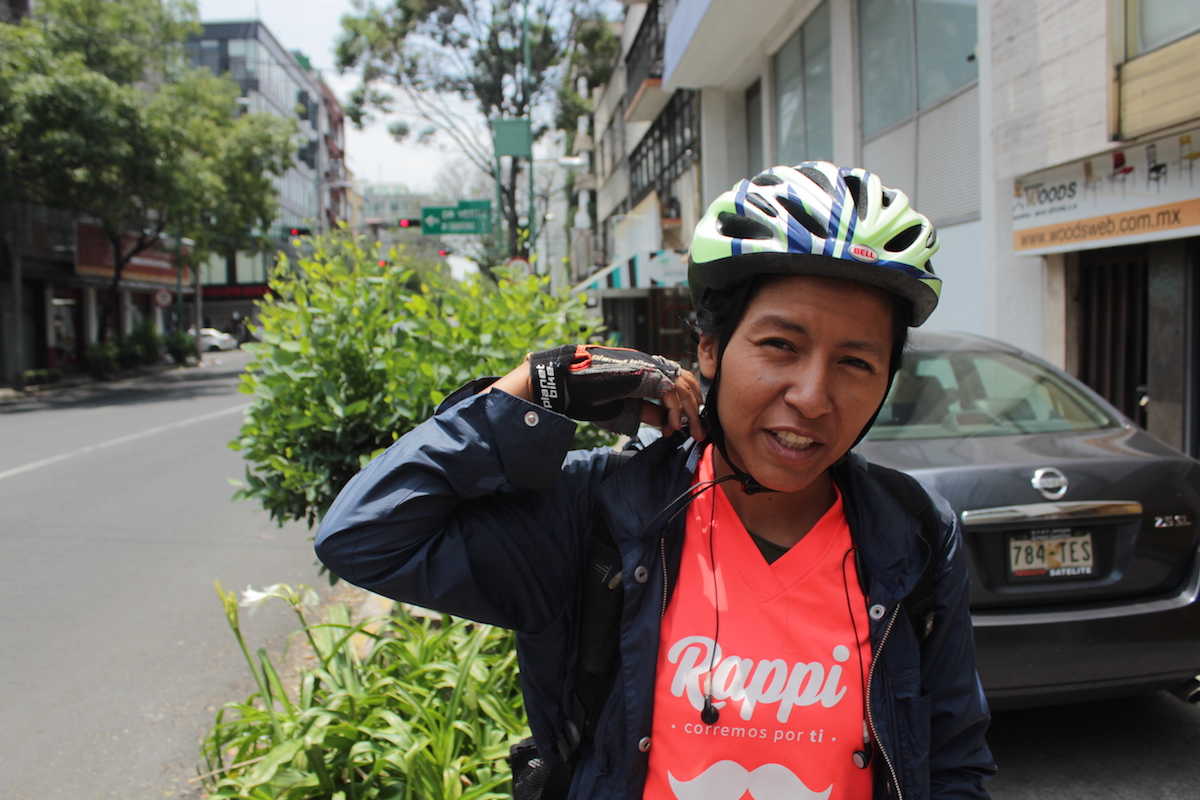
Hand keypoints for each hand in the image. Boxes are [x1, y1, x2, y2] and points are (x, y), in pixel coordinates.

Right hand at [527, 345, 701, 437]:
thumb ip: (645, 411)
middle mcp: (650, 366)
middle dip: (695, 409)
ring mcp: (648, 366)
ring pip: (683, 386)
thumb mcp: (623, 407)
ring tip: (692, 433)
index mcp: (645, 371)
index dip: (686, 405)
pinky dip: (675, 412)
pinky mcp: (645, 373)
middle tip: (699, 433)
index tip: (682, 427)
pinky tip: (671, 427)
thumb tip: (666, 421)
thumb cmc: (589, 394)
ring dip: (690, 412)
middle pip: (686, 382)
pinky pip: (671, 393)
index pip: (678, 382)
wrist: (567, 380)